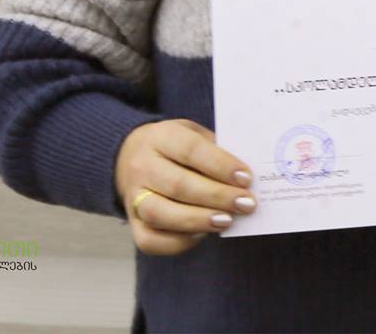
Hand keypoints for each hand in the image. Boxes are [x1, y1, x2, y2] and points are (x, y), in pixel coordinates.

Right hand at [113, 119, 257, 255]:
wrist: (129, 157)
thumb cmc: (174, 147)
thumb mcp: (193, 134)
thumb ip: (215, 150)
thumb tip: (245, 177)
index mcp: (161, 137)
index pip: (191, 150)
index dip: (221, 165)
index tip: (246, 178)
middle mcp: (142, 166)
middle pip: (178, 185)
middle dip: (217, 197)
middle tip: (246, 204)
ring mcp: (133, 197)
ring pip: (161, 214)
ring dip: (198, 221)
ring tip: (227, 221)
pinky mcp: (132, 223)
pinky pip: (149, 241)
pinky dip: (178, 242)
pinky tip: (203, 234)